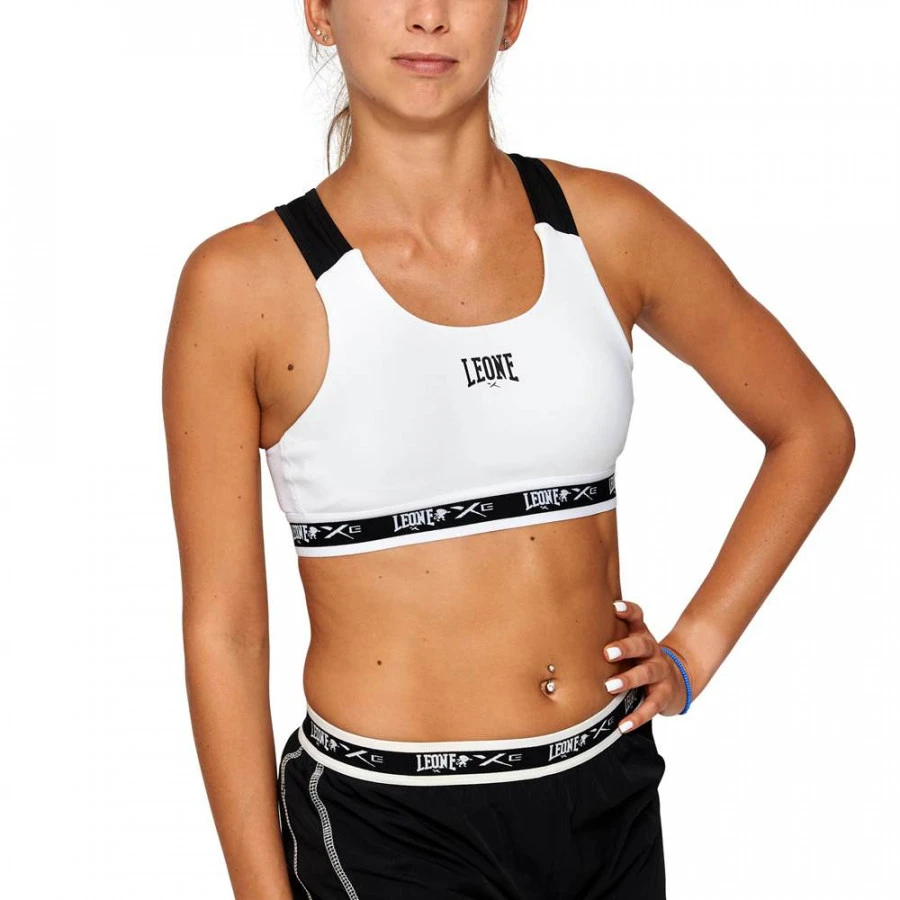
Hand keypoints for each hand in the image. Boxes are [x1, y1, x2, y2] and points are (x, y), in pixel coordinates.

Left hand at [602, 600, 687, 731]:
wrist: (676, 679)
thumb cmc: (640, 658)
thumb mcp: (630, 642)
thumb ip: (608, 634)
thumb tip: (569, 628)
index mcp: (641, 635)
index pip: (637, 617)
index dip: (628, 610)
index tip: (614, 607)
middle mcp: (652, 651)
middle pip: (642, 645)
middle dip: (625, 647)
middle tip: (607, 652)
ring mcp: (660, 672)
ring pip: (647, 674)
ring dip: (629, 680)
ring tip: (610, 686)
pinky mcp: (664, 695)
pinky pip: (651, 706)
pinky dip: (637, 717)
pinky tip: (623, 724)